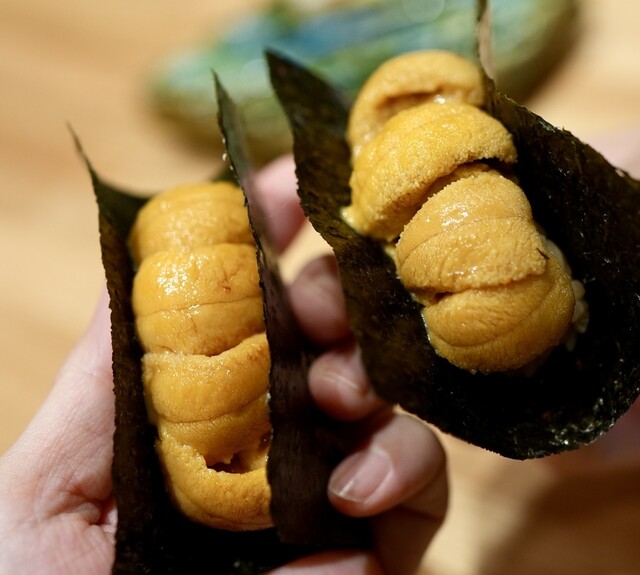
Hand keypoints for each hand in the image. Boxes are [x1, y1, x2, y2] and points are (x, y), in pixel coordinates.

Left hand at [0, 155, 445, 574]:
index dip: (272, 236)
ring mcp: (330, 490)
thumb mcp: (54, 476)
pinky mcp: (375, 548)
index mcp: (205, 402)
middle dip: (341, 308)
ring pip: (396, 409)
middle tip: (323, 324)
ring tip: (346, 428)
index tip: (291, 183)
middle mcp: (276, 435)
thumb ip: (107, 372)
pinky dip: (398, 486)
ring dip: (382, 402)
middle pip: (336, 339)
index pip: (249, 304)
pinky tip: (351, 516)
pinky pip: (416, 497)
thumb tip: (141, 262)